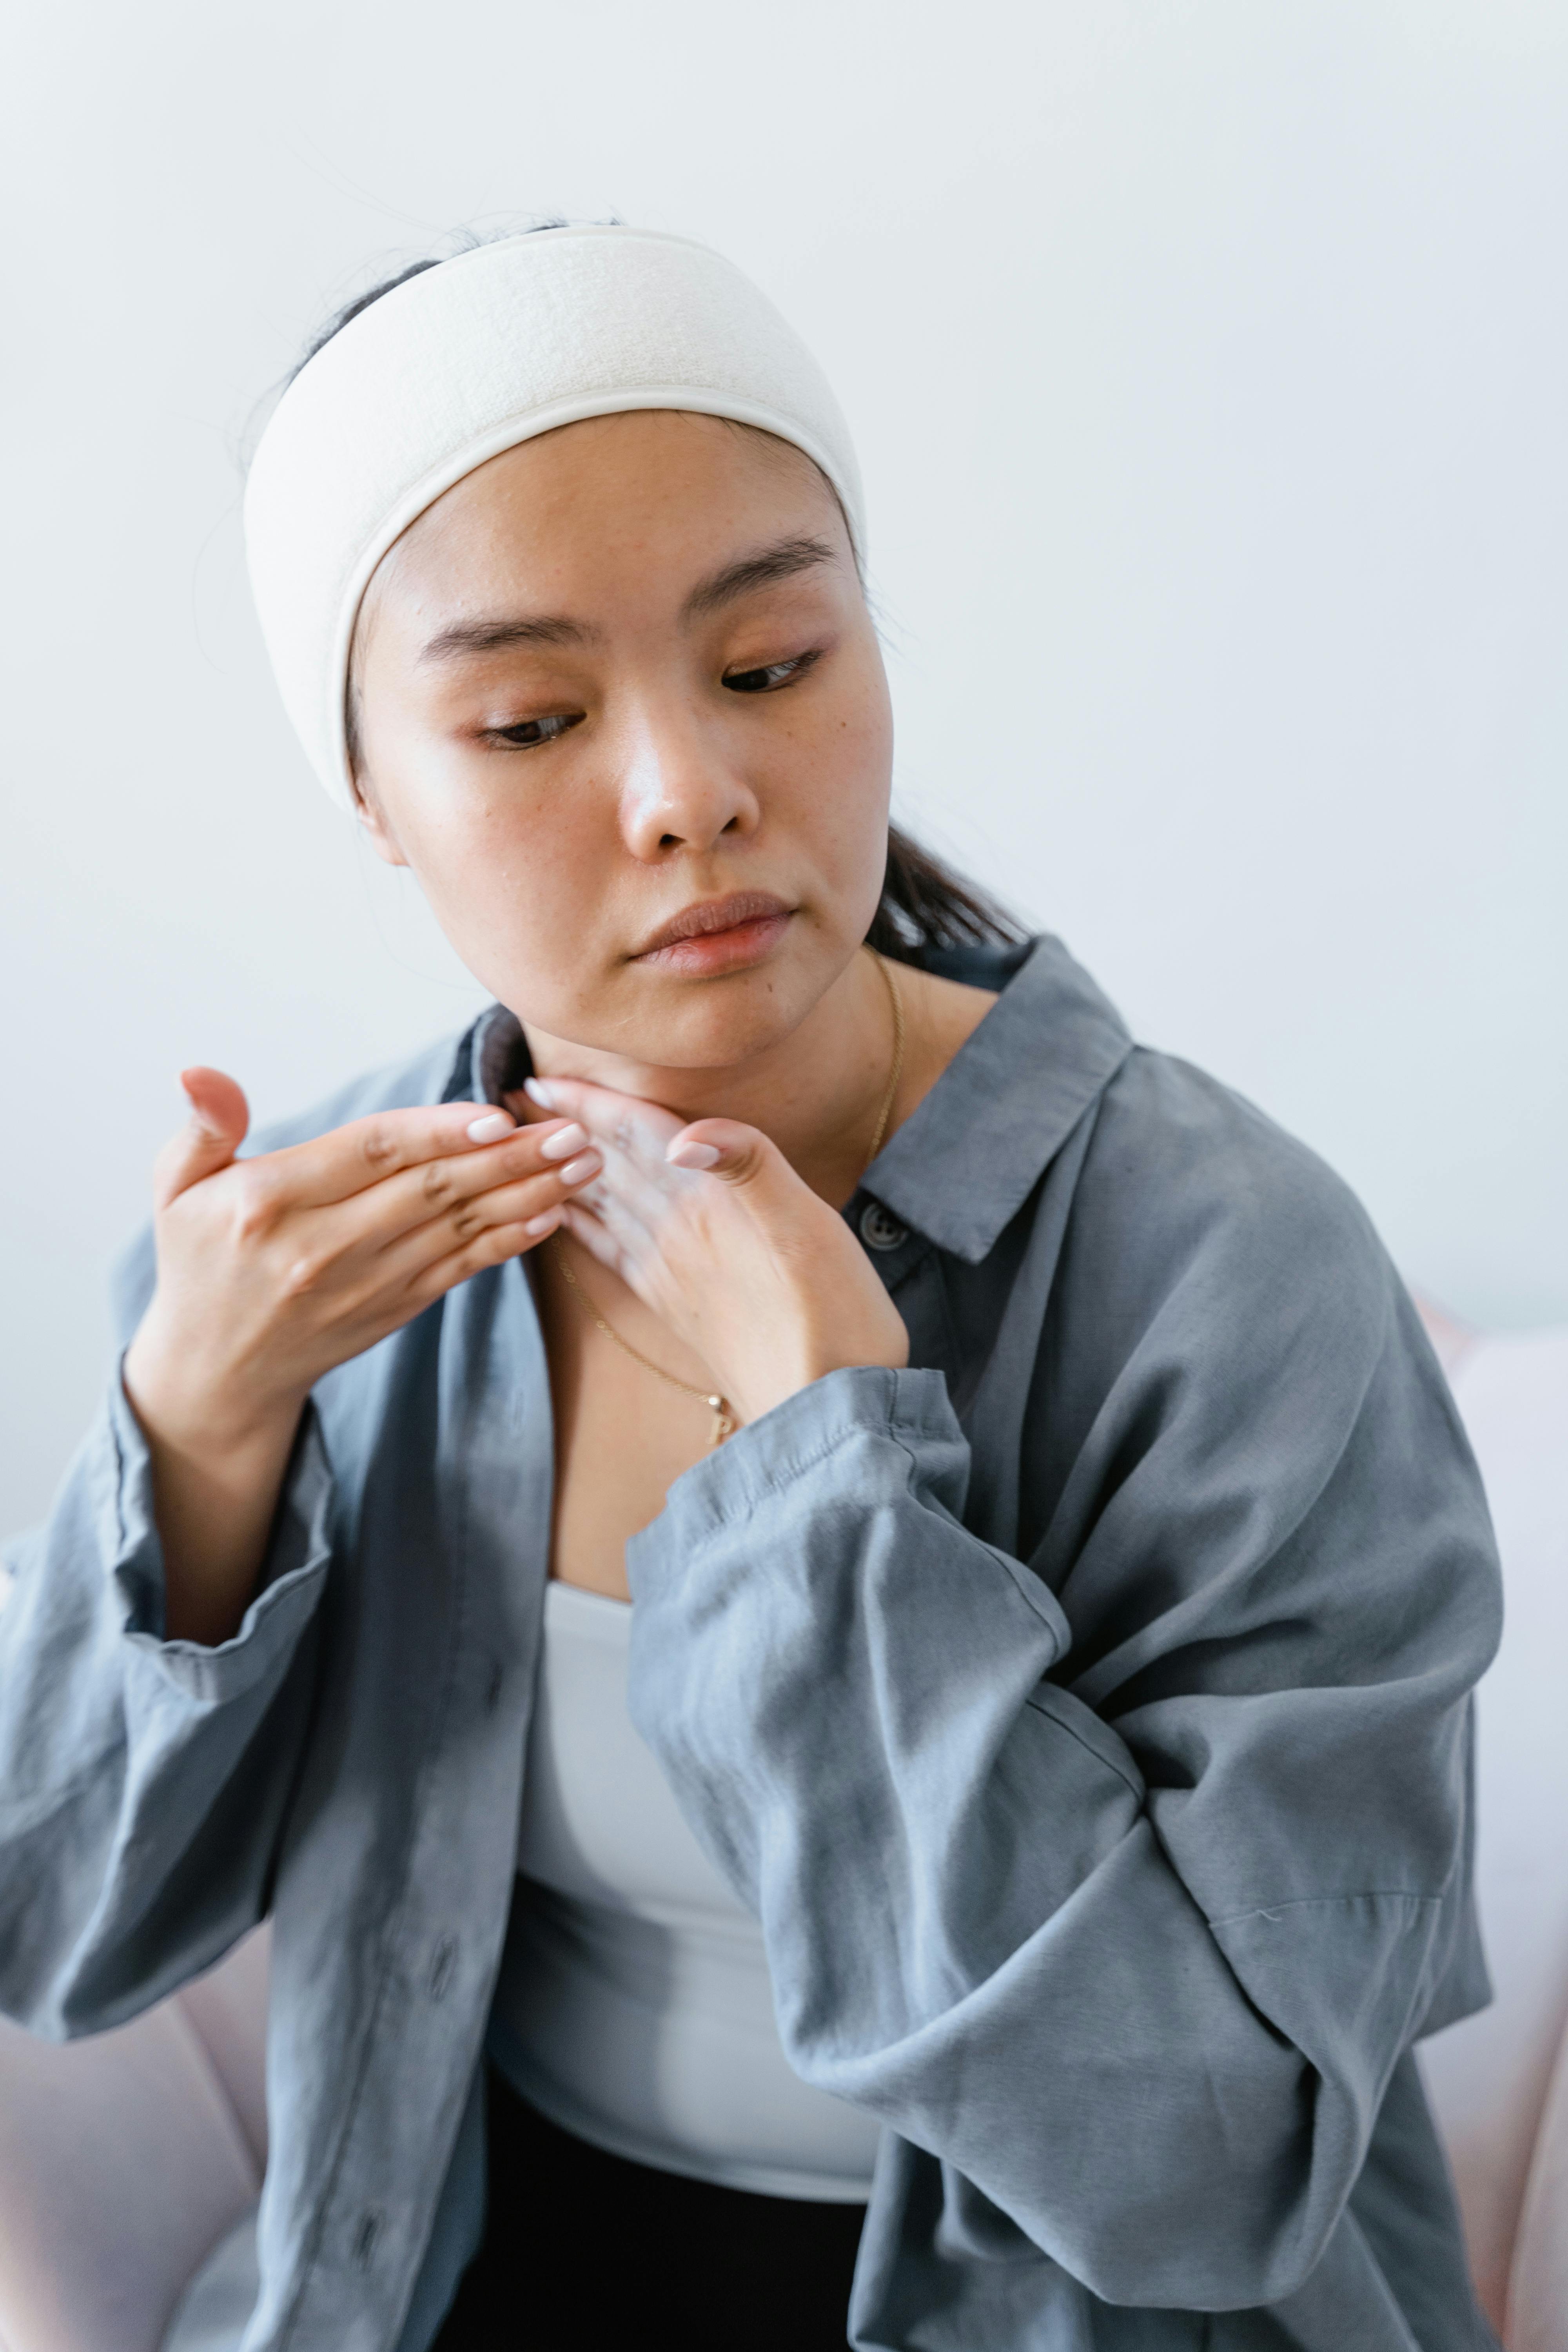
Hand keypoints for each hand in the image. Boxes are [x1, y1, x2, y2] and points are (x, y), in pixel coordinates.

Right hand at [122, 1068, 600, 1640]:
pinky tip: (554, 1214)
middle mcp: (323, 1247)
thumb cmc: (200, 1261)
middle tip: (572, 1130)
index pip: (369, 1154)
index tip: (496, 1114)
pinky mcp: (395, 1308)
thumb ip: (203, 1127)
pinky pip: (462, 1269)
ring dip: (528, 1194)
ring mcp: (364, 1283)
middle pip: (431, 1190)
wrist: (217, 1370)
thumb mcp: (176, 1189)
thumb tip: (201, 1073)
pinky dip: (510, 1241)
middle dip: (510, 1158)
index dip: (436, 1132)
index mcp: (272, 1203)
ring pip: (459, 1229)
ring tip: (584, 1164)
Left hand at [525, 1076, 908, 1427]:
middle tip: (515, 1099)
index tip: (537, 1077)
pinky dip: (586, 1227)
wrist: (828, 1411)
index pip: (637, 1137)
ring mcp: (672, 1274)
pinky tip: (569, 1220)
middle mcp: (678, 1235)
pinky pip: (615, 1254)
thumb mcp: (809, 1229)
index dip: (590, 1104)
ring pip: (606, 1206)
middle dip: (566, 1128)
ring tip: (533, 1144)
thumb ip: (751, 1168)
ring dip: (569, 1171)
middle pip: (610, 1165)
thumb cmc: (835, 1317)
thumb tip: (684, 1136)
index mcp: (708, 1205)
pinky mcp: (676, 1308)